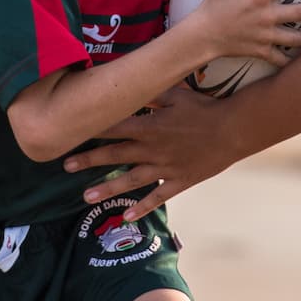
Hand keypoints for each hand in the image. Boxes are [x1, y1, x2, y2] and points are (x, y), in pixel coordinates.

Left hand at [63, 86, 239, 218]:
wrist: (234, 130)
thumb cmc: (205, 108)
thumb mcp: (177, 93)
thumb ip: (152, 92)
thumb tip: (131, 83)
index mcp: (149, 125)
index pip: (113, 127)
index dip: (91, 129)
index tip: (70, 131)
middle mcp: (152, 149)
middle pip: (114, 155)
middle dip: (89, 160)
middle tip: (66, 166)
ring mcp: (165, 168)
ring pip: (130, 180)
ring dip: (107, 188)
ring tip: (85, 197)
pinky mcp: (180, 181)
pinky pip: (158, 197)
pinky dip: (142, 208)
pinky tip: (127, 217)